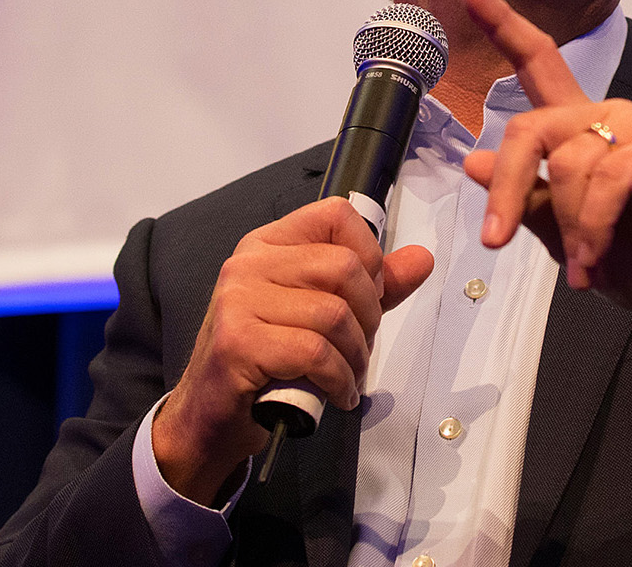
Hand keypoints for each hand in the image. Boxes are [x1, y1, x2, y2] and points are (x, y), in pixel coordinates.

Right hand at [152, 197, 433, 503]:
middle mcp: (249, 264)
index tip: (371, 293)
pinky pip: (314, 353)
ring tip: (350, 375)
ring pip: (334, 314)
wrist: (210, 416)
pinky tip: (337, 393)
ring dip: (357, 355)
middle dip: (369, 315)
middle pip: (344, 267)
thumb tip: (422, 258)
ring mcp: (237, 301)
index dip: (370, 254)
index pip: (337, 215)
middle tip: (361, 346)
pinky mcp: (237, 343)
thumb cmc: (267, 361)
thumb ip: (373, 285)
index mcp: (269, 244)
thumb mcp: (323, 314)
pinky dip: (339, 379)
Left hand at [458, 0, 631, 326]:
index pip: (537, 62)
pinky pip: (611, 178)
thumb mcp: (570, 237)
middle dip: (506, 186)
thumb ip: (529, 200)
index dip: (502, 23)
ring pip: (568, 162)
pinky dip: (595, 225)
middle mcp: (607, 114)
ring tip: (582, 269)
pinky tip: (596, 260)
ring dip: (568, 227)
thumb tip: (473, 162)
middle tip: (495, 240)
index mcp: (580, 128)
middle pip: (531, 127)